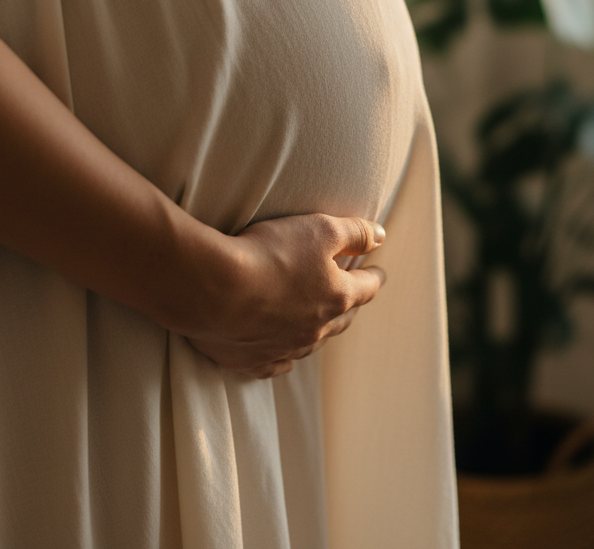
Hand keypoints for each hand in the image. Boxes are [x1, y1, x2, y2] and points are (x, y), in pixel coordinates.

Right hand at [183, 214, 386, 378]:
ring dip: (319, 330)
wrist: (213, 288)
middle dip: (350, 306)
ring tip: (321, 322)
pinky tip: (284, 357)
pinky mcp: (252, 361)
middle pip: (342, 319)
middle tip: (354, 298)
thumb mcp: (320, 229)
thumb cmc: (269, 253)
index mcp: (336, 297)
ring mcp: (284, 349)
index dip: (374, 276)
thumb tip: (381, 236)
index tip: (378, 272)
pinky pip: (276, 364)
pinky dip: (284, 358)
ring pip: (311, 343)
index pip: (366, 287)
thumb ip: (355, 232)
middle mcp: (315, 329)